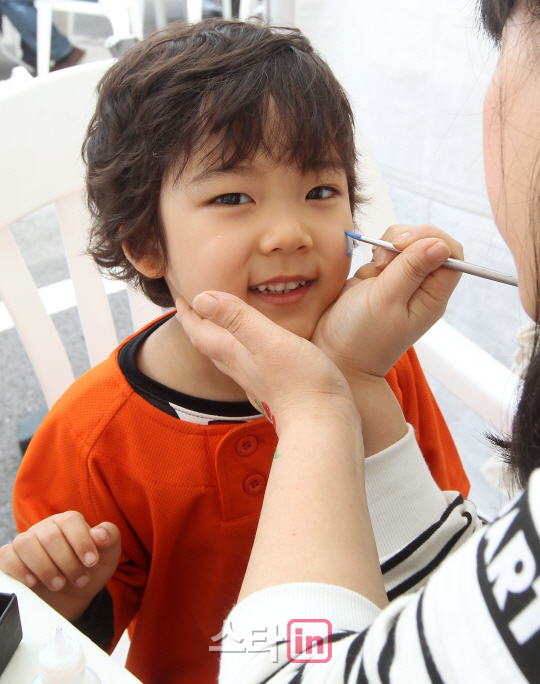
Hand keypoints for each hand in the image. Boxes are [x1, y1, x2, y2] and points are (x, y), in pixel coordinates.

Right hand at [0, 512, 120, 619]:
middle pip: (50, 536)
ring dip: (44, 567)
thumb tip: (99, 534)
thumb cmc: (88, 570)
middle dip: (67, 562)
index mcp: (68, 522)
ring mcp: (26, 542)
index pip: (71, 520)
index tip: (91, 562)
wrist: (71, 597)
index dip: (81, 541)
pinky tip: (33, 582)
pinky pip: (6, 556)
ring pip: (26, 543)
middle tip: (80, 580)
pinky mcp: (10, 559)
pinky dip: (19, 569)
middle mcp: (45, 528)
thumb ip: (109, 537)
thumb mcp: (107, 555)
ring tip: (59, 584)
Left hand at [176, 291, 357, 431]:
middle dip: (200, 326)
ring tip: (221, 328)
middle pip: (211, 347)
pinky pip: (249, 368)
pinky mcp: (276, 392)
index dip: (188, 315)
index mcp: (235, 355)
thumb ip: (237, 318)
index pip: (201, 333)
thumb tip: (201, 298)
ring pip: (229, 359)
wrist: (322, 425)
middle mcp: (242, 371)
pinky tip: (257, 355)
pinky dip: (243, 354)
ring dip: (220, 341)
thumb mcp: (268, 340)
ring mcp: (258, 384)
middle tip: (194, 310)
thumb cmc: (300, 381)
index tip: (180, 298)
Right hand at [312, 224, 462, 377]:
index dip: (429, 238)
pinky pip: (385, 251)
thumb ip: (411, 270)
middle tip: (382, 261)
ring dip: (388, 245)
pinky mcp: (381, 278)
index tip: (401, 244)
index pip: (451, 253)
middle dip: (404, 240)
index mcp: (431, 298)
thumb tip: (440, 245)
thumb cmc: (360, 339)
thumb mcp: (385, 302)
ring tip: (374, 268)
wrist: (332, 354)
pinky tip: (366, 271)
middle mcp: (421, 288)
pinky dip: (375, 251)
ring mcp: (401, 282)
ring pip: (405, 243)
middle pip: (428, 242)